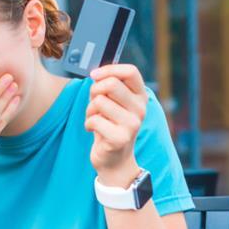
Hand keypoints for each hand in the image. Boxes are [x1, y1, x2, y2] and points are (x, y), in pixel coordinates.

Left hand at [84, 64, 147, 185]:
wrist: (114, 159)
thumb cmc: (109, 124)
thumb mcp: (112, 102)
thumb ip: (108, 86)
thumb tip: (96, 73)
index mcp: (140, 96)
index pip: (131, 71)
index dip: (109, 69)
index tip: (94, 75)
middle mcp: (140, 109)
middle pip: (111, 84)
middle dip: (94, 91)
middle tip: (94, 103)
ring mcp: (132, 124)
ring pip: (99, 101)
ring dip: (90, 110)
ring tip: (95, 118)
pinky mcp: (120, 138)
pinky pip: (94, 120)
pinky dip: (88, 124)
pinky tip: (94, 130)